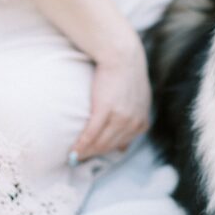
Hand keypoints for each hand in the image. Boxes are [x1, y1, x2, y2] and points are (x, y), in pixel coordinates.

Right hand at [72, 38, 150, 159]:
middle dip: (93, 154)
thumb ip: (135, 117)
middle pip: (109, 147)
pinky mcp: (105, 110)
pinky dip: (81, 145)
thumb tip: (125, 141)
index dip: (106, 151)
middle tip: (78, 158)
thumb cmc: (127, 75)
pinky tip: (72, 152)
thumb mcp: (138, 99)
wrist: (122, 56)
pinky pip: (91, 134)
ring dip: (85, 153)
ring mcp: (120, 118)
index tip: (93, 154)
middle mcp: (133, 123)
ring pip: (100, 143)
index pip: (122, 145)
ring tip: (73, 156)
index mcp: (142, 121)